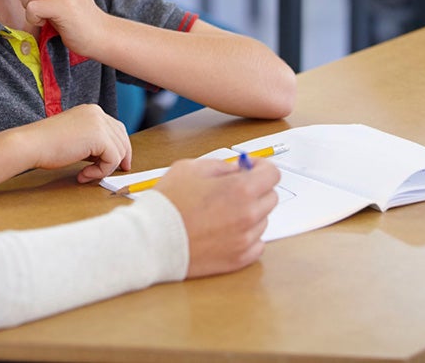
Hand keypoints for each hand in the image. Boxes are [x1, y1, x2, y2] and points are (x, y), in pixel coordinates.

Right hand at [11, 104, 130, 182]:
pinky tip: (83, 174)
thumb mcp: (74, 137)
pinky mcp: (100, 137)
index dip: (120, 147)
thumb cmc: (45, 144)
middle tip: (119, 171)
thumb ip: (91, 141)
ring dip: (105, 167)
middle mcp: (97, 113)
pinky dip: (101, 172)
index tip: (119, 162)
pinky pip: (113, 160)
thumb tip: (105, 155)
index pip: (116, 128)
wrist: (31, 144)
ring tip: (86, 173)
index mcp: (91, 111)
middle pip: (122, 137)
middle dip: (121, 157)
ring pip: (120, 151)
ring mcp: (100, 123)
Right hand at [153, 158, 279, 277]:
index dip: (261, 168)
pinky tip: (225, 231)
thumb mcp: (189, 168)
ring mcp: (246, 239)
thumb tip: (236, 169)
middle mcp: (249, 215)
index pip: (272, 174)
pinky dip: (246, 236)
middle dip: (256, 190)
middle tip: (233, 191)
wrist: (152, 240)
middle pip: (271, 197)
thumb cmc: (167, 204)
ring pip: (263, 221)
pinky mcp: (240, 259)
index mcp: (240, 189)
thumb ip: (220, 166)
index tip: (251, 169)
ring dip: (249, 214)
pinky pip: (257, 244)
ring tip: (222, 214)